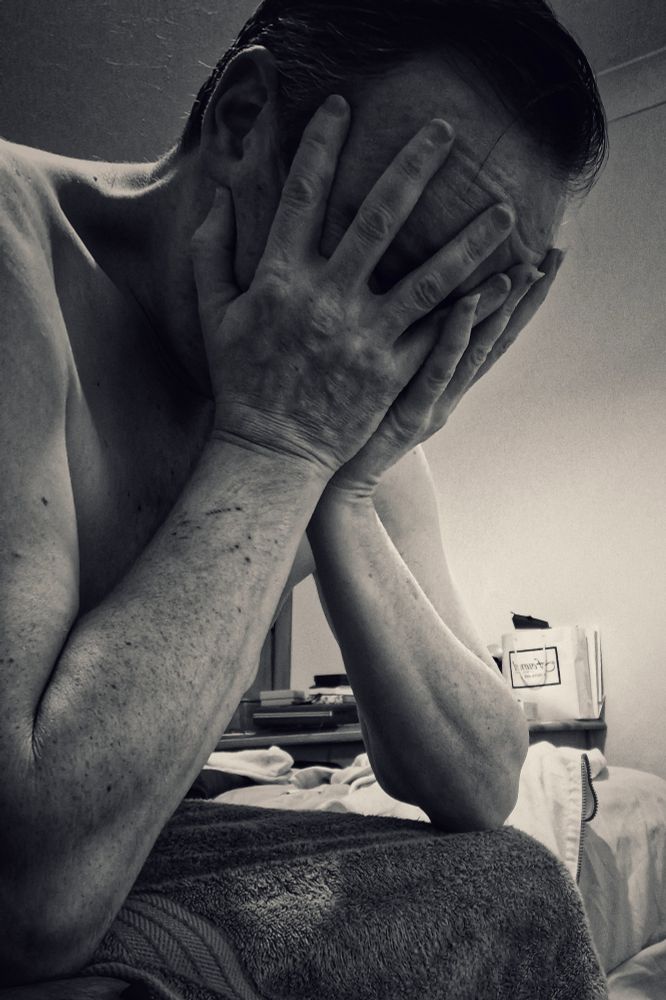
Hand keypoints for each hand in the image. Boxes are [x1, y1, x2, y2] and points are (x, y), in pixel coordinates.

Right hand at [191, 95, 516, 477]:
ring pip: (426, 277)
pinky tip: (504, 284)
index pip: (303, 196)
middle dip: (413, 167)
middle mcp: (325, 300)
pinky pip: (438, 334)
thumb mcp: (215, 313)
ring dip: (469, 240)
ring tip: (505, 210)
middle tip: (446, 131)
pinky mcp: (389, 373)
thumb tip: (220, 196)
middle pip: (377, 218)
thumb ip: (211, 252)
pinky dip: (473, 310)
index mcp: (280, 279)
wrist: (269, 451)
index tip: (341, 106)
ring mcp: (362, 337)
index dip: (320, 145)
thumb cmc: (240, 379)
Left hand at [327, 250, 563, 496]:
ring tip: (524, 270)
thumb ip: (399, 344)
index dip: (521, 297)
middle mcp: (450, 392)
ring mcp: (435, 405)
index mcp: (446, 381)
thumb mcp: (383, 379)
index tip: (544, 255)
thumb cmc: (352, 426)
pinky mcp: (412, 416)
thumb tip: (398, 293)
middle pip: (499, 338)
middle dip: (529, 296)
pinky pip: (437, 369)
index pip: (493, 331)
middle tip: (555, 254)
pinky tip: (466, 301)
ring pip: (478, 351)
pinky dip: (454, 335)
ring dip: (503, 310)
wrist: (336, 487)